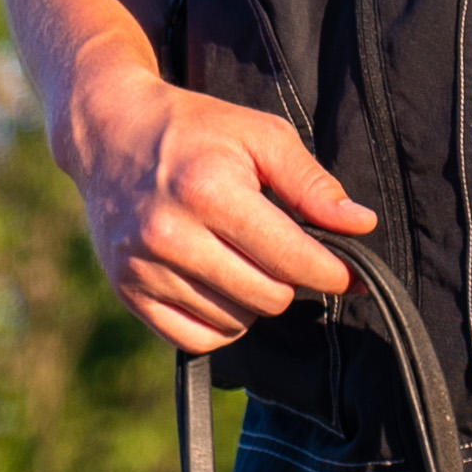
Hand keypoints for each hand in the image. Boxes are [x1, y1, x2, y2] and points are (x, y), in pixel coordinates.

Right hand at [60, 41, 372, 352]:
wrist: (110, 132)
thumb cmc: (196, 131)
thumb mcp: (259, 136)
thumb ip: (312, 183)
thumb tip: (361, 225)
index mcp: (210, 193)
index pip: (293, 260)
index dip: (334, 272)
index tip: (348, 272)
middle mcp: (171, 235)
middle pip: (269, 298)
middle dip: (290, 280)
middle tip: (282, 251)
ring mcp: (144, 268)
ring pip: (237, 322)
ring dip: (253, 299)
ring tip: (242, 258)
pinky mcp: (128, 291)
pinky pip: (197, 339)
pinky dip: (221, 322)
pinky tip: (220, 286)